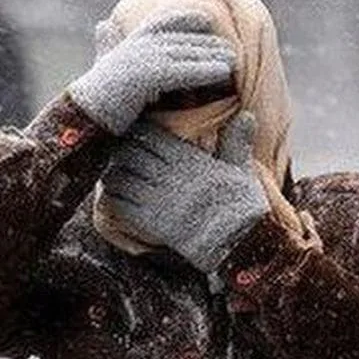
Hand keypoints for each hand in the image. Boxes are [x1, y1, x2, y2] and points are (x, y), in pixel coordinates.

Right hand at [68, 10, 235, 133]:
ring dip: (212, 55)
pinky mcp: (148, 76)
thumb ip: (109, 46)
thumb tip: (103, 24)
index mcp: (129, 41)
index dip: (184, 18)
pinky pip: (184, 70)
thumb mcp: (104, 66)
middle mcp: (137, 44)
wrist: (82, 118)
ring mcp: (142, 57)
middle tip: (232, 49)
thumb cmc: (93, 99)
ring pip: (187, 52)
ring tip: (235, 62)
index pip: (161, 21)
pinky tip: (223, 73)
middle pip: (181, 38)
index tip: (205, 20)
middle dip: (208, 43)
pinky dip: (205, 69)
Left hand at [103, 113, 267, 273]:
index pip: (149, 135)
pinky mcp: (148, 222)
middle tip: (120, 155)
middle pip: (127, 154)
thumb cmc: (240, 207)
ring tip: (115, 175)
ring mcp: (156, 199)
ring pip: (116, 178)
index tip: (136, 135)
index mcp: (187, 159)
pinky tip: (116, 197)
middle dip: (120, 152)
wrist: (236, 243)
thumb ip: (237, 141)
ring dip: (112, 174)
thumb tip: (247, 115)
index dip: (138, 133)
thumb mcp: (241, 170)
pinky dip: (111, 198)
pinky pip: (117, 205)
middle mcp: (168, 176)